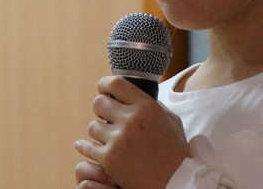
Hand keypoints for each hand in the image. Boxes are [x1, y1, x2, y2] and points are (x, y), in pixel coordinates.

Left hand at [74, 76, 188, 188]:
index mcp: (147, 107)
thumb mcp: (171, 120)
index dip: (104, 85)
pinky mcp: (109, 158)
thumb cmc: (174, 151)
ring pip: (92, 126)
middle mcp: (132, 120)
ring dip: (99, 132)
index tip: (102, 89)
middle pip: (99, 103)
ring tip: (110, 139)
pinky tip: (87, 146)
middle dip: (101, 109)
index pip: (115, 84)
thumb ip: (151, 105)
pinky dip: (86, 147)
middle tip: (106, 117)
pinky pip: (87, 147)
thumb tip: (132, 95)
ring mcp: (119, 139)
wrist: (175, 181)